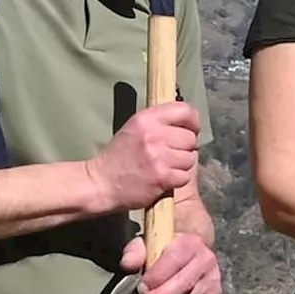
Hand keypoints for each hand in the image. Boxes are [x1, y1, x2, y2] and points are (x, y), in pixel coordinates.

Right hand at [86, 102, 200, 211]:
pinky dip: (177, 180)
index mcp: (146, 118)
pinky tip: (164, 179)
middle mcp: (154, 134)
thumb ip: (159, 121)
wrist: (101, 182)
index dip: (193, 121)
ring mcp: (159, 156)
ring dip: (182, 165)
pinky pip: (184, 176)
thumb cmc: (119, 155)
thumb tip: (187, 121)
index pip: (185, 110)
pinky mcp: (162, 177)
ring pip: (190, 158)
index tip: (191, 130)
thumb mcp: (135, 127)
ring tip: (166, 166)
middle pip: (190, 138)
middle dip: (185, 147)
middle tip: (172, 154)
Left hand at [119, 233, 221, 293]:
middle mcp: (206, 258)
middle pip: (183, 283)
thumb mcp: (149, 240)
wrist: (192, 246)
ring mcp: (212, 276)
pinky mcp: (214, 291)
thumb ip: (137, 250)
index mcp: (190, 242)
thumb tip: (128, 263)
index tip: (142, 287)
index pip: (174, 260)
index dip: (156, 276)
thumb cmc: (166, 244)